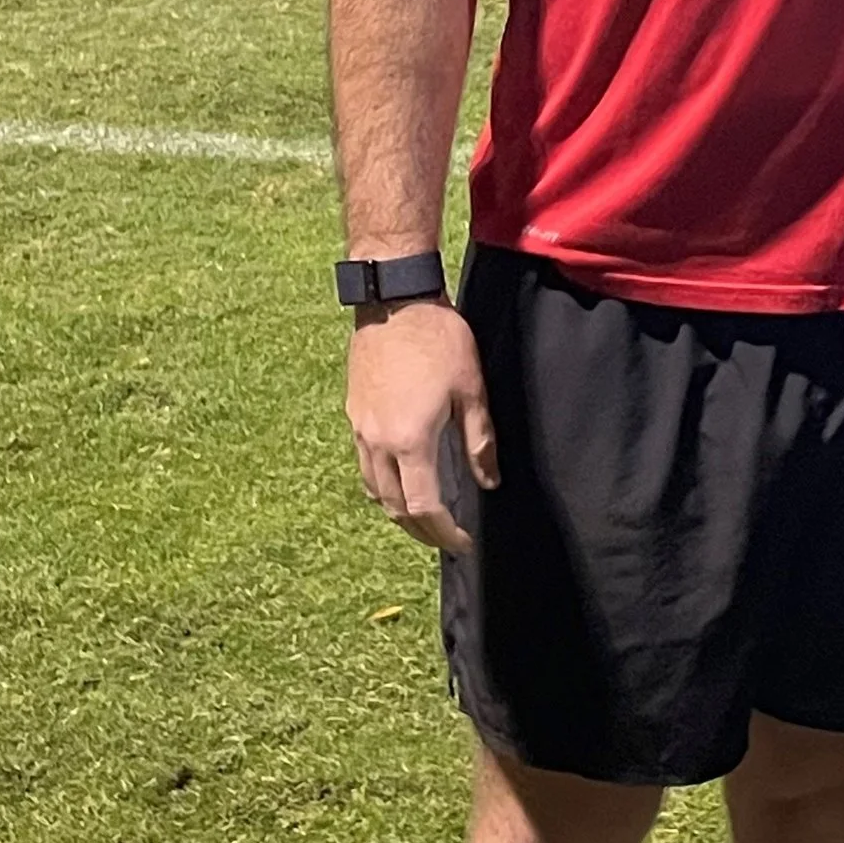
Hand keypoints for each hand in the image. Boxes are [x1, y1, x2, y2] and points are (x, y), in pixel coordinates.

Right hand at [346, 297, 497, 553]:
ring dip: (398, 511)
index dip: (445, 532)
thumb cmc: (439, 339)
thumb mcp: (471, 390)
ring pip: (374, 489)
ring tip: (423, 518)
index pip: (424, 507)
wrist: (394, 299)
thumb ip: (479, 441)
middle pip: (394, 508)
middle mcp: (378, 443)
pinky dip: (382, 486)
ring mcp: (361, 429)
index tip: (463, 543)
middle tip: (445, 538)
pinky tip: (399, 479)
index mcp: (410, 442)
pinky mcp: (354, 414)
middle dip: (421, 531)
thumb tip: (489, 482)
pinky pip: (364, 466)